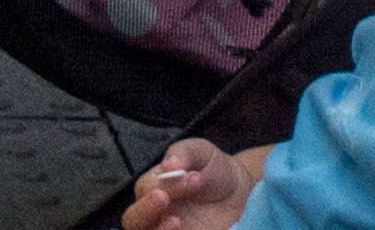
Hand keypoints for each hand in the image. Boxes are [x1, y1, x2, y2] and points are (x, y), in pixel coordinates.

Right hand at [122, 136, 259, 229]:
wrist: (241, 193)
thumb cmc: (214, 169)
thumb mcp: (202, 152)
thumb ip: (185, 152)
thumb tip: (168, 165)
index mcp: (154, 188)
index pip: (146, 189)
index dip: (165, 183)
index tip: (195, 176)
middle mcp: (155, 214)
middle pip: (133, 220)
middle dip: (145, 210)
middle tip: (164, 198)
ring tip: (176, 222)